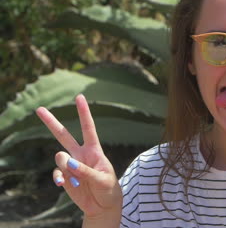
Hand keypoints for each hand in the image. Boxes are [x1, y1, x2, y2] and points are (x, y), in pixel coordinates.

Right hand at [36, 94, 121, 219]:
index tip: (79, 97)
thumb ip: (86, 171)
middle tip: (39, 109)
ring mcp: (71, 165)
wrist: (103, 206)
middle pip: (64, 135)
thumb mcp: (103, 180)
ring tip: (77, 180)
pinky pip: (57, 173)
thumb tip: (68, 162)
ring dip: (66, 167)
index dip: (84, 113)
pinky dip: (59, 178)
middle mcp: (80, 154)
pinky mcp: (65, 177)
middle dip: (51, 122)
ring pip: (60, 157)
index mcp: (94, 150)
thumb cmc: (108, 189)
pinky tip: (63, 184)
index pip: (88, 128)